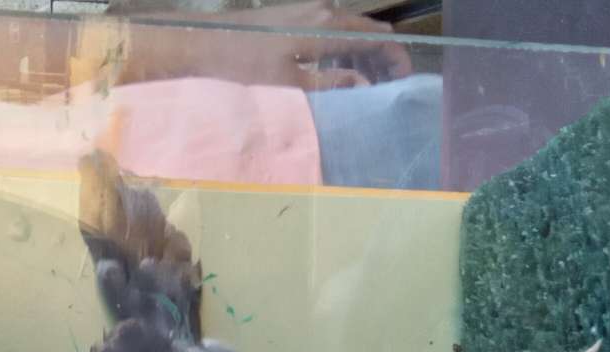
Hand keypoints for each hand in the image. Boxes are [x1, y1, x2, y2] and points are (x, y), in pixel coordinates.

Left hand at [113, 2, 413, 91]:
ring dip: (365, 51)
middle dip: (384, 55)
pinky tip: (340, 70)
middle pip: (370, 29)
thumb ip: (331, 84)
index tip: (405, 79)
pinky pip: (334, 26)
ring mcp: (312, 8)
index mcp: (329, 26)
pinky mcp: (298, 12)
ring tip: (368, 83)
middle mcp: (326, 10)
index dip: (397, 58)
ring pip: (352, 27)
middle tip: (390, 85)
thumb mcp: (291, 84)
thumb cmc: (245, 65)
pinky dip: (346, 45)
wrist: (204, 41)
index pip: (378, 38)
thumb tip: (365, 86)